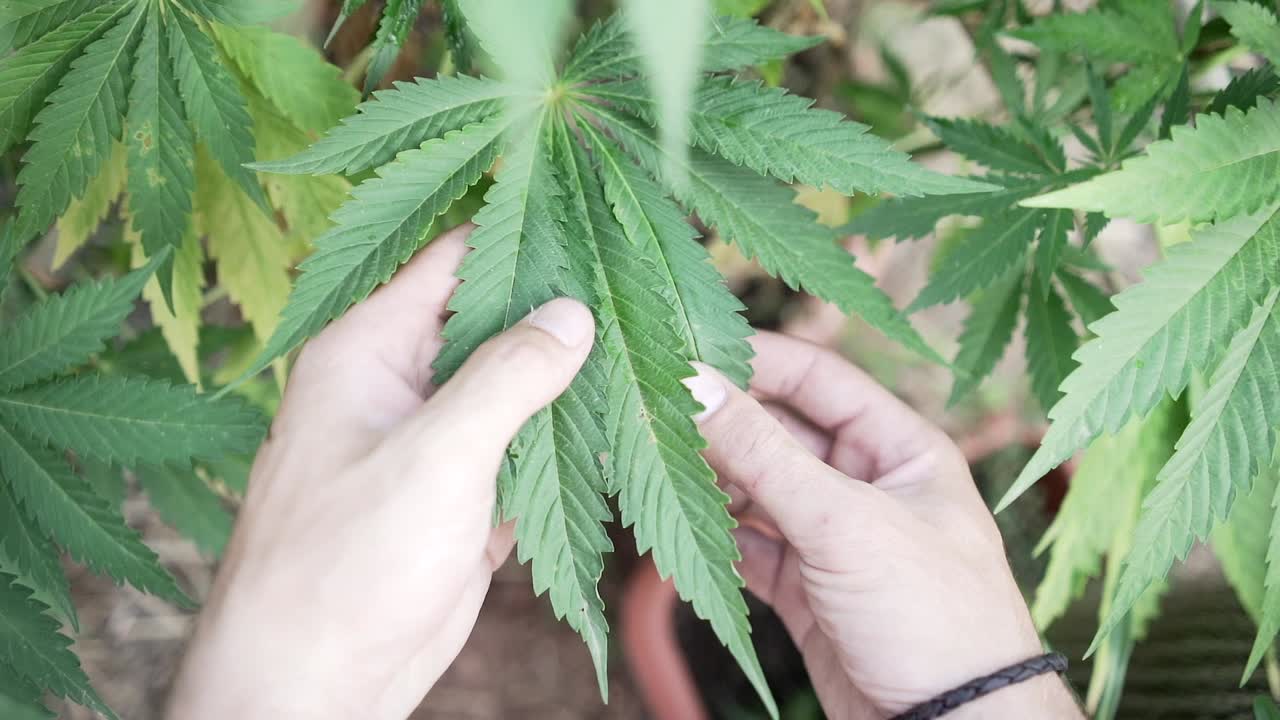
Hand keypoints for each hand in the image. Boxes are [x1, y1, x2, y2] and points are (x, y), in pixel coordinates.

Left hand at [167, 226, 595, 718]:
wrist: (314, 688)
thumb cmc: (344, 564)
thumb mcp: (433, 456)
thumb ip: (506, 378)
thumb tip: (572, 312)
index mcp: (367, 352)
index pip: (448, 261)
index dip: (516, 231)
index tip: (590, 210)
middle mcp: (398, 387)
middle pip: (489, 323)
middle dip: (558, 310)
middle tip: (640, 283)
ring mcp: (433, 444)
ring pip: (513, 390)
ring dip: (569, 379)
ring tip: (648, 343)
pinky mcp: (461, 498)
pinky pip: (522, 451)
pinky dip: (564, 442)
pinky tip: (622, 422)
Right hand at [685, 333, 1082, 718]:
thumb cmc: (933, 614)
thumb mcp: (845, 522)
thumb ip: (762, 453)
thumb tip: (693, 383)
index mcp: (899, 446)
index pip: (817, 378)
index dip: (753, 360)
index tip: (686, 350)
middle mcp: (867, 484)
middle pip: (779, 433)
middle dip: (721, 424)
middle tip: (653, 411)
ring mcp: (835, 538)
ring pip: (758, 491)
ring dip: (711, 481)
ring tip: (654, 465)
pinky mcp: (809, 589)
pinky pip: (751, 547)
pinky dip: (717, 538)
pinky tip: (680, 527)